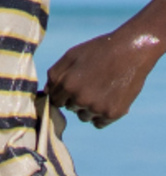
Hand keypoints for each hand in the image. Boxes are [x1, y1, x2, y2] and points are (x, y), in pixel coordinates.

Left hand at [46, 27, 162, 128]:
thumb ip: (55, 74)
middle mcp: (80, 99)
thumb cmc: (98, 51)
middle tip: (90, 85)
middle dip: (75, 99)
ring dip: (88, 109)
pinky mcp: (113, 113)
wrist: (130, 51)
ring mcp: (97, 107)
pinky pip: (99, 123)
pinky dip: (101, 115)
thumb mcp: (71, 56)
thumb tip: (45, 92)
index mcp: (67, 85)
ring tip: (100, 91)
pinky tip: (107, 100)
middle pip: (70, 108)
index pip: (55, 100)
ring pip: (84, 116)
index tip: (72, 88)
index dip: (62, 94)